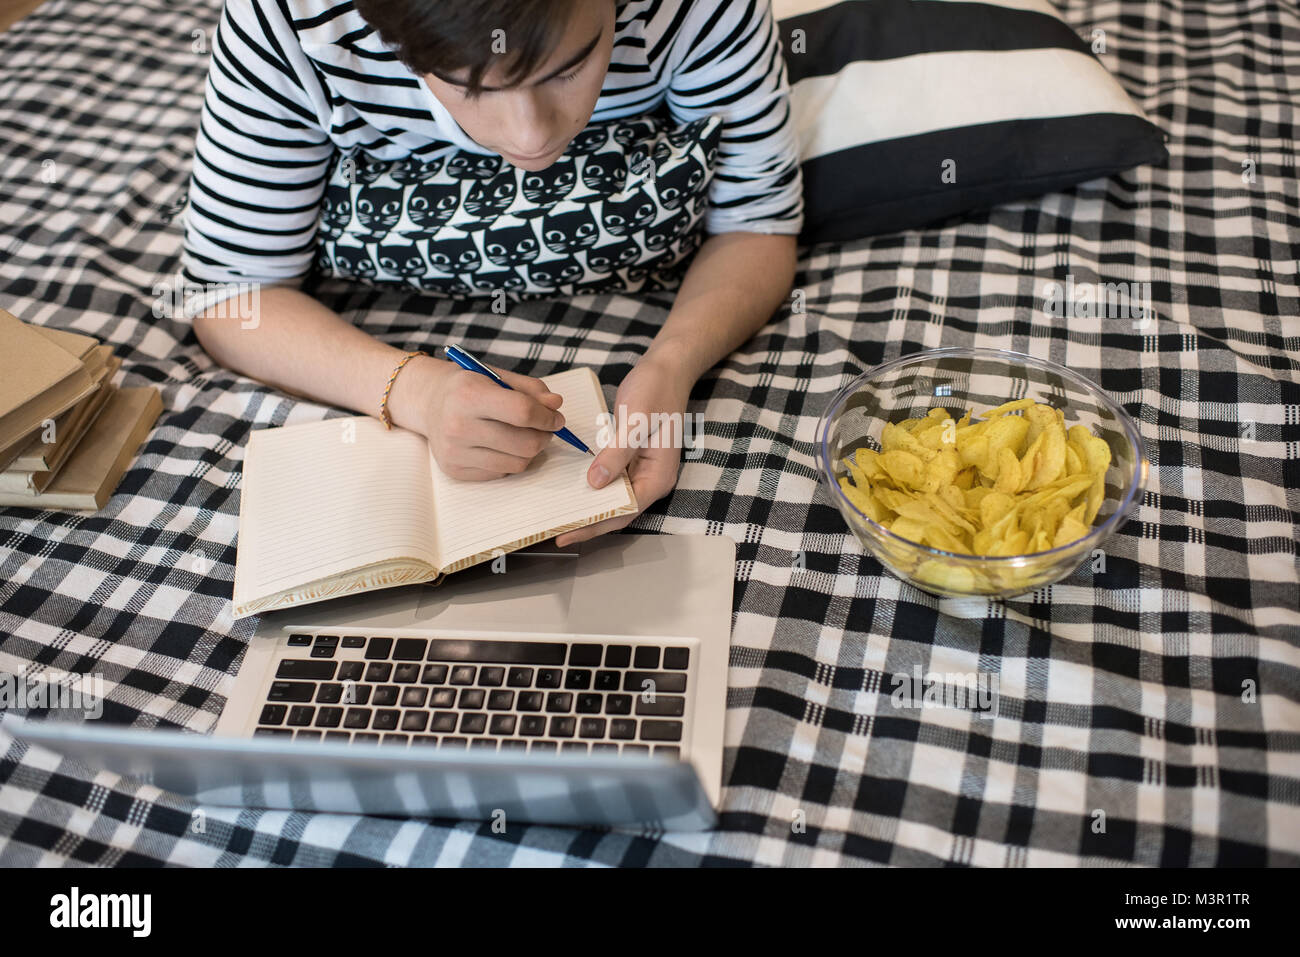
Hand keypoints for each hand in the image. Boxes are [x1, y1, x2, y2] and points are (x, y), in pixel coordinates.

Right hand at [405, 358, 565, 480]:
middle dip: (544, 436)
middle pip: (525, 444)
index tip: (556, 417)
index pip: (522, 412)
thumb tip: (556, 405)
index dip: (547, 417)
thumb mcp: (497, 376)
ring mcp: (455, 452)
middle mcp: (458, 426)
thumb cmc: (468, 387)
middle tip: (545, 428)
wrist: (428, 402)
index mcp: (469, 395)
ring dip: (530, 451)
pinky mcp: (455, 471)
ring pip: (518, 464)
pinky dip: (510, 460)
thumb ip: (530, 390)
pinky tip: (500, 445)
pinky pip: (502, 473)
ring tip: (523, 436)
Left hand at [555, 356, 693, 545]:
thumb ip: (617, 453)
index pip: (624, 511)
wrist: (667, 368)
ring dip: (590, 508)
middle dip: (590, 523)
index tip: (567, 533)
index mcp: (658, 476)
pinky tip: (573, 490)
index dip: (595, 525)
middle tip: (557, 532)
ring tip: (561, 517)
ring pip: (614, 499)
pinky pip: (611, 482)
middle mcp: (652, 479)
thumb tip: (596, 484)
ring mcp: (642, 470)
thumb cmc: (656, 390)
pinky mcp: (632, 460)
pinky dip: (593, 489)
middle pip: (618, 511)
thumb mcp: (636, 420)